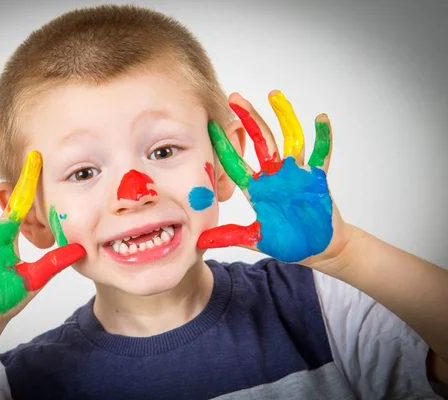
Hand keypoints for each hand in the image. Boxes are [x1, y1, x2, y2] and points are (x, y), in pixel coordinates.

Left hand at [198, 91, 348, 264]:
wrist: (319, 248)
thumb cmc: (289, 242)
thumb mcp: (257, 239)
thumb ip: (231, 236)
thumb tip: (201, 241)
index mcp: (257, 188)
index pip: (236, 162)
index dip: (223, 145)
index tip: (210, 126)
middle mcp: (274, 175)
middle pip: (260, 141)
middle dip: (248, 119)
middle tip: (234, 98)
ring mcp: (296, 174)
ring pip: (288, 138)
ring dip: (283, 117)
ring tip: (273, 94)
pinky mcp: (318, 178)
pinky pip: (321, 155)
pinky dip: (323, 138)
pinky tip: (321, 118)